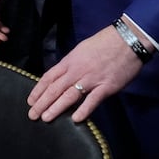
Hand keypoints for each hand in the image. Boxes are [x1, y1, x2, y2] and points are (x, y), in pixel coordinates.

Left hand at [27, 24, 146, 122]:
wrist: (128, 39)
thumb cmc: (105, 42)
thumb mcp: (82, 49)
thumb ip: (72, 64)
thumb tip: (63, 76)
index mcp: (70, 61)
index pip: (49, 77)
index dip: (38, 90)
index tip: (30, 101)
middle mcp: (77, 70)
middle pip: (55, 88)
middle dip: (42, 103)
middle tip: (32, 115)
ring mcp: (92, 79)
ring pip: (69, 95)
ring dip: (56, 108)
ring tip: (46, 118)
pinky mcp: (107, 86)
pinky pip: (93, 100)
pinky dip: (84, 110)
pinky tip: (75, 119)